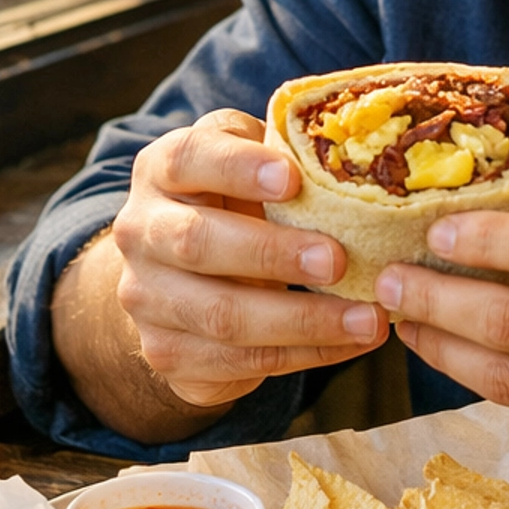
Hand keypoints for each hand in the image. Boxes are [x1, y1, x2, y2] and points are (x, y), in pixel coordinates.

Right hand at [109, 109, 388, 410]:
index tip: (292, 179)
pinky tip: (351, 342)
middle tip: (337, 260)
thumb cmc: (234, 201)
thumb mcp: (248, 159)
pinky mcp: (167, 353)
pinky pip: (240, 360)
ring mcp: (147, 298)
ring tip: (368, 318)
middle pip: (196, 242)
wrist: (176, 277)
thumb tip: (362, 148)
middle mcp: (141, 231)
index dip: (237, 166)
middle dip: (271, 253)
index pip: (189, 158)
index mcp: (161, 170)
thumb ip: (283, 147)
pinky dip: (305, 354)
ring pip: (221, 315)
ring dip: (303, 321)